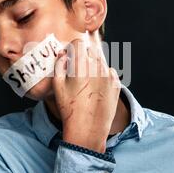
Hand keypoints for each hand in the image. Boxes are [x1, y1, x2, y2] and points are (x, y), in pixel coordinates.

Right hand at [52, 37, 120, 152]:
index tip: (69, 57)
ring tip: (86, 83)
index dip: (72, 49)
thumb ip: (59, 65)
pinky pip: (109, 73)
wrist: (88, 129)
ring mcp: (109, 75)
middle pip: (90, 50)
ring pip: (100, 61)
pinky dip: (102, 76)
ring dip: (93, 66)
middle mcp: (97, 66)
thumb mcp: (57, 86)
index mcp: (81, 64)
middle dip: (83, 56)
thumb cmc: (70, 108)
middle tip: (76, 70)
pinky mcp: (116, 84)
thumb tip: (63, 54)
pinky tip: (95, 89)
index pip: (78, 43)